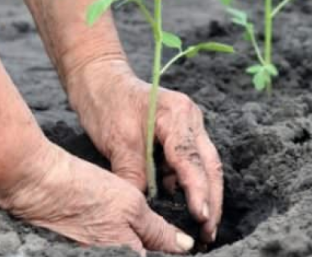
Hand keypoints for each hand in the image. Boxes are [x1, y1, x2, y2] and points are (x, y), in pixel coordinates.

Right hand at [0, 140, 194, 254]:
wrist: (40, 185)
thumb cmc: (87, 192)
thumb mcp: (130, 206)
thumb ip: (158, 232)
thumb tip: (184, 247)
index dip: (174, 253)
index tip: (189, 244)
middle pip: (144, 256)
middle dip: (161, 249)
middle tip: (174, 237)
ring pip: (132, 253)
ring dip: (146, 247)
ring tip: (156, 233)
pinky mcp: (86, 253)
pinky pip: (115, 252)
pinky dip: (127, 245)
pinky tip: (130, 231)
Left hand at [68, 59, 222, 242]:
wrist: (99, 79)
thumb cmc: (107, 103)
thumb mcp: (118, 143)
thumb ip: (134, 176)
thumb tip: (145, 212)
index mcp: (177, 114)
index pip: (192, 159)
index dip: (199, 191)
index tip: (202, 219)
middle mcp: (189, 117)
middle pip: (209, 162)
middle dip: (212, 198)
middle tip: (209, 232)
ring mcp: (187, 123)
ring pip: (203, 163)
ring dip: (203, 192)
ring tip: (201, 224)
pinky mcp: (179, 131)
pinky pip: (188, 160)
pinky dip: (186, 181)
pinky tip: (181, 202)